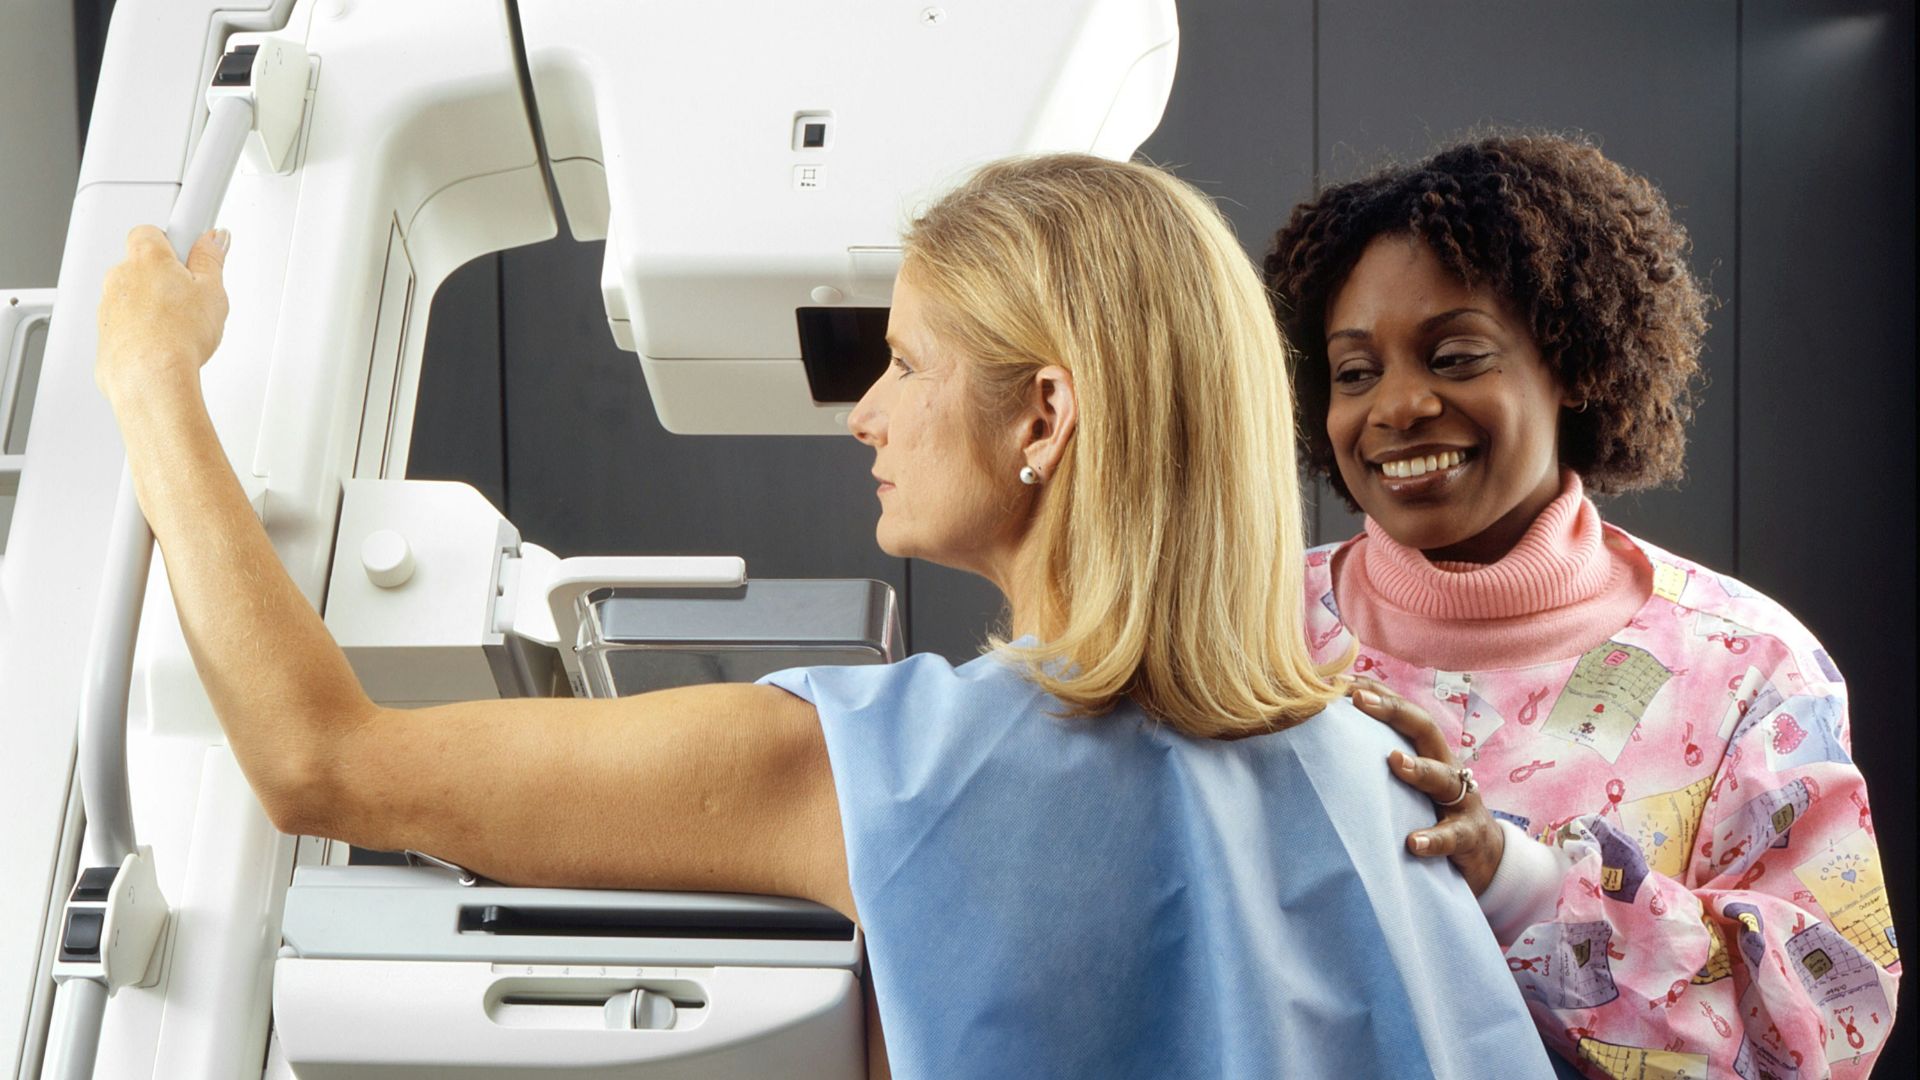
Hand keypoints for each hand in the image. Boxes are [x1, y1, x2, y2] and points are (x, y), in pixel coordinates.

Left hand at [96, 226, 229, 399]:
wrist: (150, 378)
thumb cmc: (177, 336)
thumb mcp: (213, 292)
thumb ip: (211, 260)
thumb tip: (212, 240)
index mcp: (146, 257)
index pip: (155, 230)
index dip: (176, 240)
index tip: (194, 248)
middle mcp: (120, 275)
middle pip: (143, 264)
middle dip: (166, 277)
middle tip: (193, 296)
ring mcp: (108, 305)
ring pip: (134, 296)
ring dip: (154, 305)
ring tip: (182, 327)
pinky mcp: (105, 333)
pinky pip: (126, 323)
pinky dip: (143, 330)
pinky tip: (166, 344)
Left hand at [1347, 676, 1504, 893]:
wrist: (1484, 853)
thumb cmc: (1433, 810)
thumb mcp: (1410, 782)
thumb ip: (1380, 762)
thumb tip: (1328, 743)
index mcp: (1429, 752)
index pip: (1405, 713)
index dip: (1378, 693)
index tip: (1341, 682)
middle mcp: (1447, 767)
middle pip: (1426, 730)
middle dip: (1394, 711)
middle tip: (1360, 700)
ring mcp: (1462, 800)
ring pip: (1444, 777)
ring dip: (1419, 768)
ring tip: (1394, 761)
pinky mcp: (1469, 836)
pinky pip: (1452, 835)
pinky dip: (1433, 839)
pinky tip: (1413, 842)